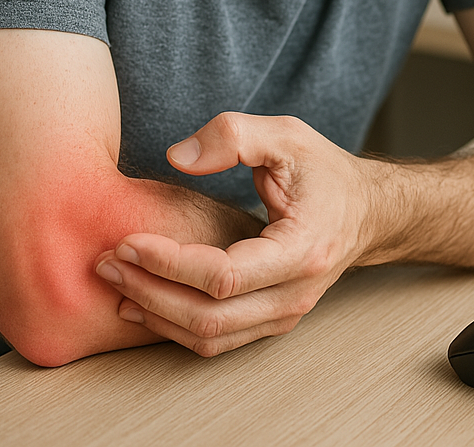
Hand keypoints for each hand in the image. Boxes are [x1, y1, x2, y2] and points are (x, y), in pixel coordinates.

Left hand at [94, 112, 385, 355]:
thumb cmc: (325, 171)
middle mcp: (296, 293)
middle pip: (210, 317)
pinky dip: (174, 326)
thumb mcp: (287, 135)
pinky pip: (218, 338)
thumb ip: (234, 136)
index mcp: (302, 249)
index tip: (128, 240)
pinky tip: (143, 301)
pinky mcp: (272, 320)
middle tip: (107, 262)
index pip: (224, 276)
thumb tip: (179, 156)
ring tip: (115, 282)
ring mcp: (286, 314)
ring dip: (156, 314)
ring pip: (211, 337)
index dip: (169, 263)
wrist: (366, 211)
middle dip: (150, 291)